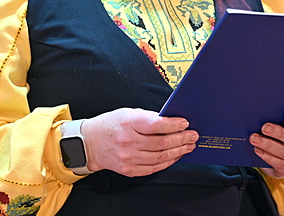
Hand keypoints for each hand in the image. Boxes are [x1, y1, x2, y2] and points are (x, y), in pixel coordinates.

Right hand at [80, 108, 198, 176]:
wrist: (90, 143)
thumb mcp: (128, 113)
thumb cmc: (111, 125)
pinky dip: (167, 162)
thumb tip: (172, 121)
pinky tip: (175, 156)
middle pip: (161, 143)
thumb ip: (148, 117)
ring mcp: (128, 158)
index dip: (173, 125)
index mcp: (128, 123)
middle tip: (193, 135)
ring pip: (160, 157)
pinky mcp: (129, 170)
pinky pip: (153, 168)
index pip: (156, 125)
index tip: (185, 123)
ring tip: (188, 146)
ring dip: (178, 151)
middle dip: (181, 139)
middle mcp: (128, 142)